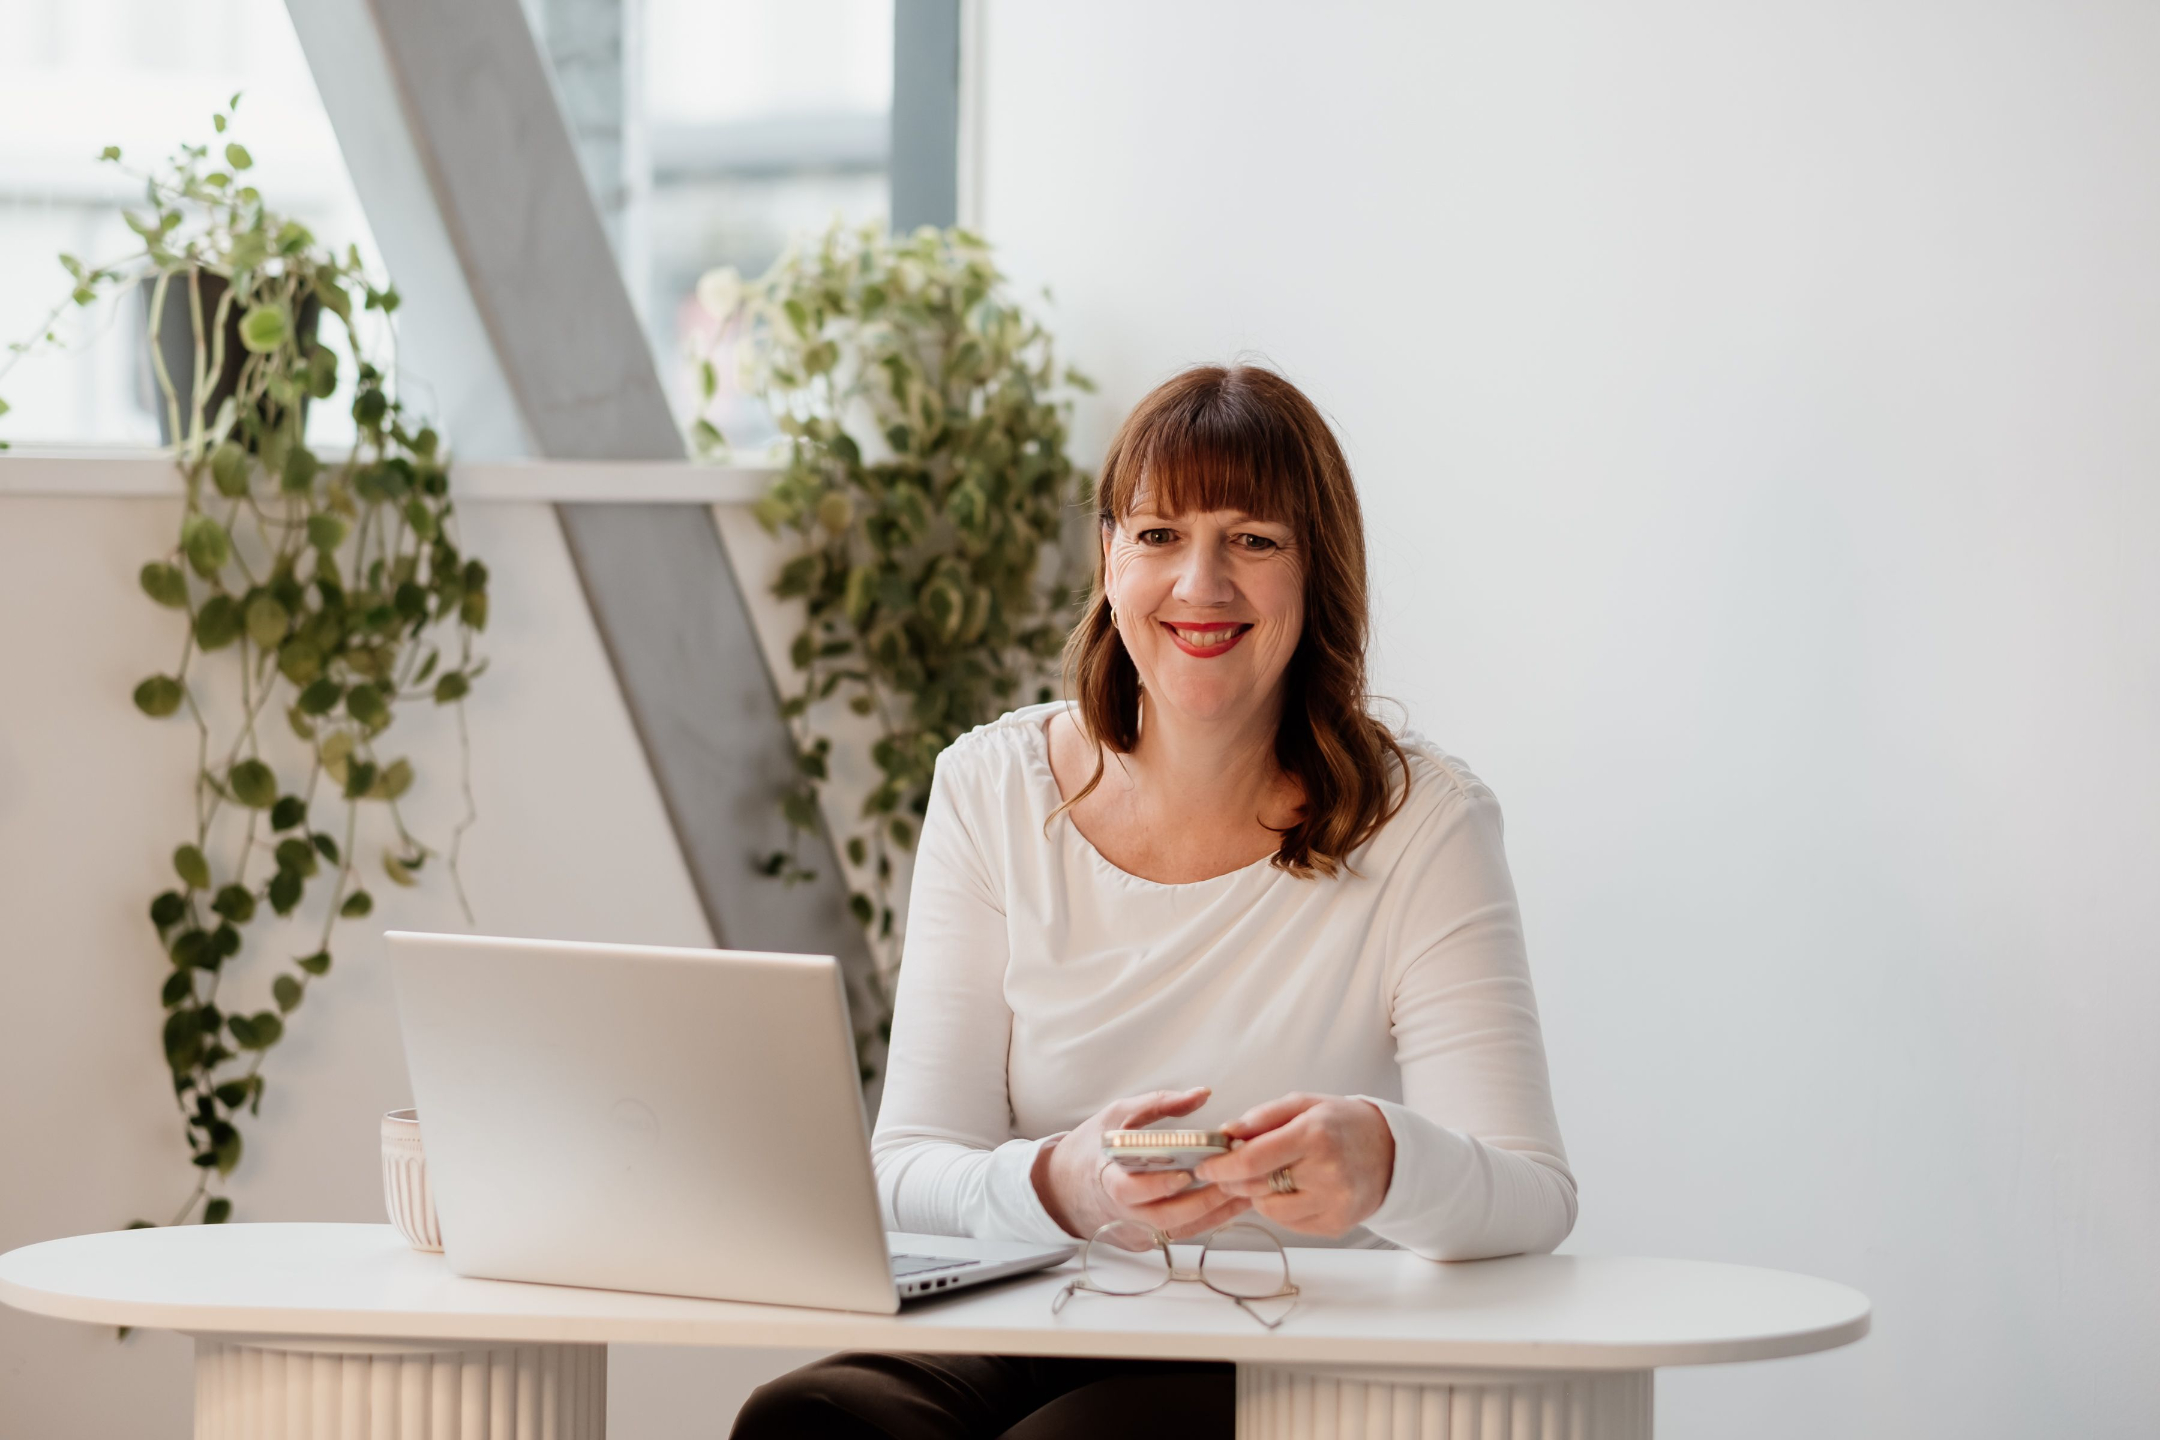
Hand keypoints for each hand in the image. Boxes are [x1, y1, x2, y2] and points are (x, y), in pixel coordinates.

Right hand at [1032, 1086, 1251, 1242]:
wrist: (1064, 1188)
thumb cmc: (1093, 1148)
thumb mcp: (1117, 1115)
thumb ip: (1158, 1104)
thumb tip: (1202, 1094)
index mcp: (1107, 1180)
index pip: (1132, 1190)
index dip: (1160, 1185)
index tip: (1188, 1172)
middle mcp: (1121, 1214)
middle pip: (1166, 1217)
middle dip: (1205, 1202)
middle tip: (1237, 1182)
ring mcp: (1135, 1232)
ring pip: (1180, 1231)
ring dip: (1216, 1214)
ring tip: (1247, 1191)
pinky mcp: (1146, 1242)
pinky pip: (1180, 1234)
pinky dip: (1207, 1220)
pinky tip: (1231, 1203)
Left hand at [1193, 1094, 1395, 1236]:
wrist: (1391, 1152)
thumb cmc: (1343, 1123)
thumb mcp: (1304, 1104)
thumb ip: (1262, 1116)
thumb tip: (1226, 1133)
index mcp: (1315, 1135)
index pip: (1253, 1159)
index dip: (1222, 1166)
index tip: (1205, 1167)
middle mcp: (1327, 1172)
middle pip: (1257, 1187)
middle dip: (1234, 1180)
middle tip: (1229, 1171)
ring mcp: (1334, 1203)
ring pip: (1269, 1209)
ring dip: (1258, 1194)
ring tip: (1271, 1176)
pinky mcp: (1336, 1225)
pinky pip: (1289, 1223)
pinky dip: (1281, 1208)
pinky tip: (1293, 1189)